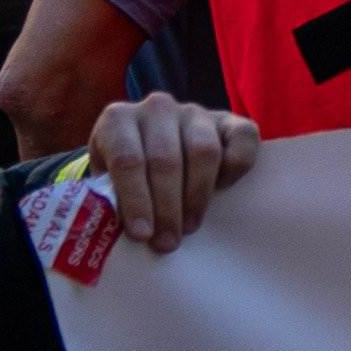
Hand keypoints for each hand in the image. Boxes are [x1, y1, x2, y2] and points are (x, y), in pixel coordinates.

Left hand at [81, 93, 260, 252]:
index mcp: (118, 119)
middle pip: (165, 159)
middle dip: (167, 207)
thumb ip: (112, 197)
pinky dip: (235, 169)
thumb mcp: (107, 180)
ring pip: (203, 152)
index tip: (141, 234)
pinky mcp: (228, 119)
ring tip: (189, 226)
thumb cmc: (127, 172)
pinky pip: (243, 139)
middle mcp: (156, 108)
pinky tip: (221, 191)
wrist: (154, 144)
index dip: (135, 199)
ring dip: (197, 196)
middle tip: (167, 242)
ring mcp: (194, 112)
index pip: (127, 159)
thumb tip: (120, 230)